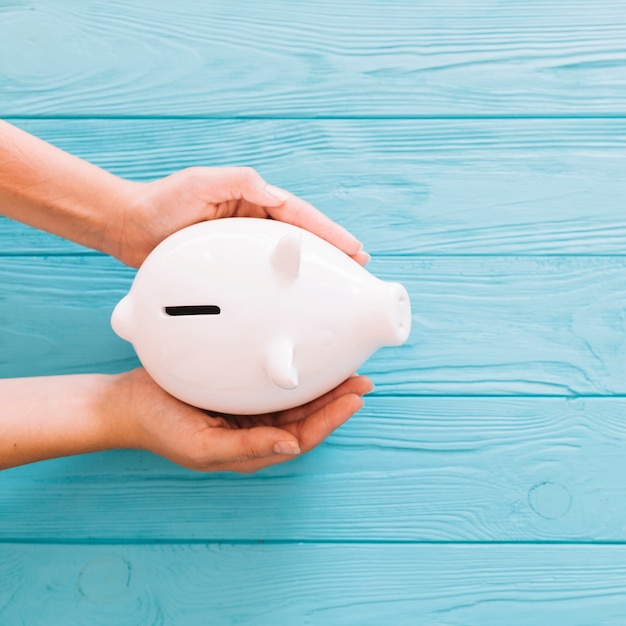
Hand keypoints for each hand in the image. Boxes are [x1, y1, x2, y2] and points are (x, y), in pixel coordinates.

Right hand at [105, 368, 371, 472]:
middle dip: (335, 400)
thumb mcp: (201, 445)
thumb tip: (291, 445)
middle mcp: (255, 431)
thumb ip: (247, 447)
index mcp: (251, 449)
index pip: (303, 437)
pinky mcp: (238, 391)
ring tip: (347, 369)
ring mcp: (247, 410)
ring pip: (295, 400)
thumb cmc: (160, 427)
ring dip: (322, 386)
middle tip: (362, 379)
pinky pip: (275, 384)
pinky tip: (308, 361)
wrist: (127, 403)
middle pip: (306, 417)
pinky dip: (296, 374)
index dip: (331, 420)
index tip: (355, 398)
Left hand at [109, 167, 368, 267]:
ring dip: (311, 271)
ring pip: (285, 259)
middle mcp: (252, 221)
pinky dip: (282, 285)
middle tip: (357, 271)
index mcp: (252, 200)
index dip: (329, 233)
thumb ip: (237, 182)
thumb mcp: (199, 183)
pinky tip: (292, 301)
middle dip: (330, 253)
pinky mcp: (229, 266)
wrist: (129, 226)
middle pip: (301, 237)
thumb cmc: (160, 202)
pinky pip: (262, 275)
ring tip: (335, 288)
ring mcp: (242, 245)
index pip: (300, 216)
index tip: (354, 249)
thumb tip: (273, 194)